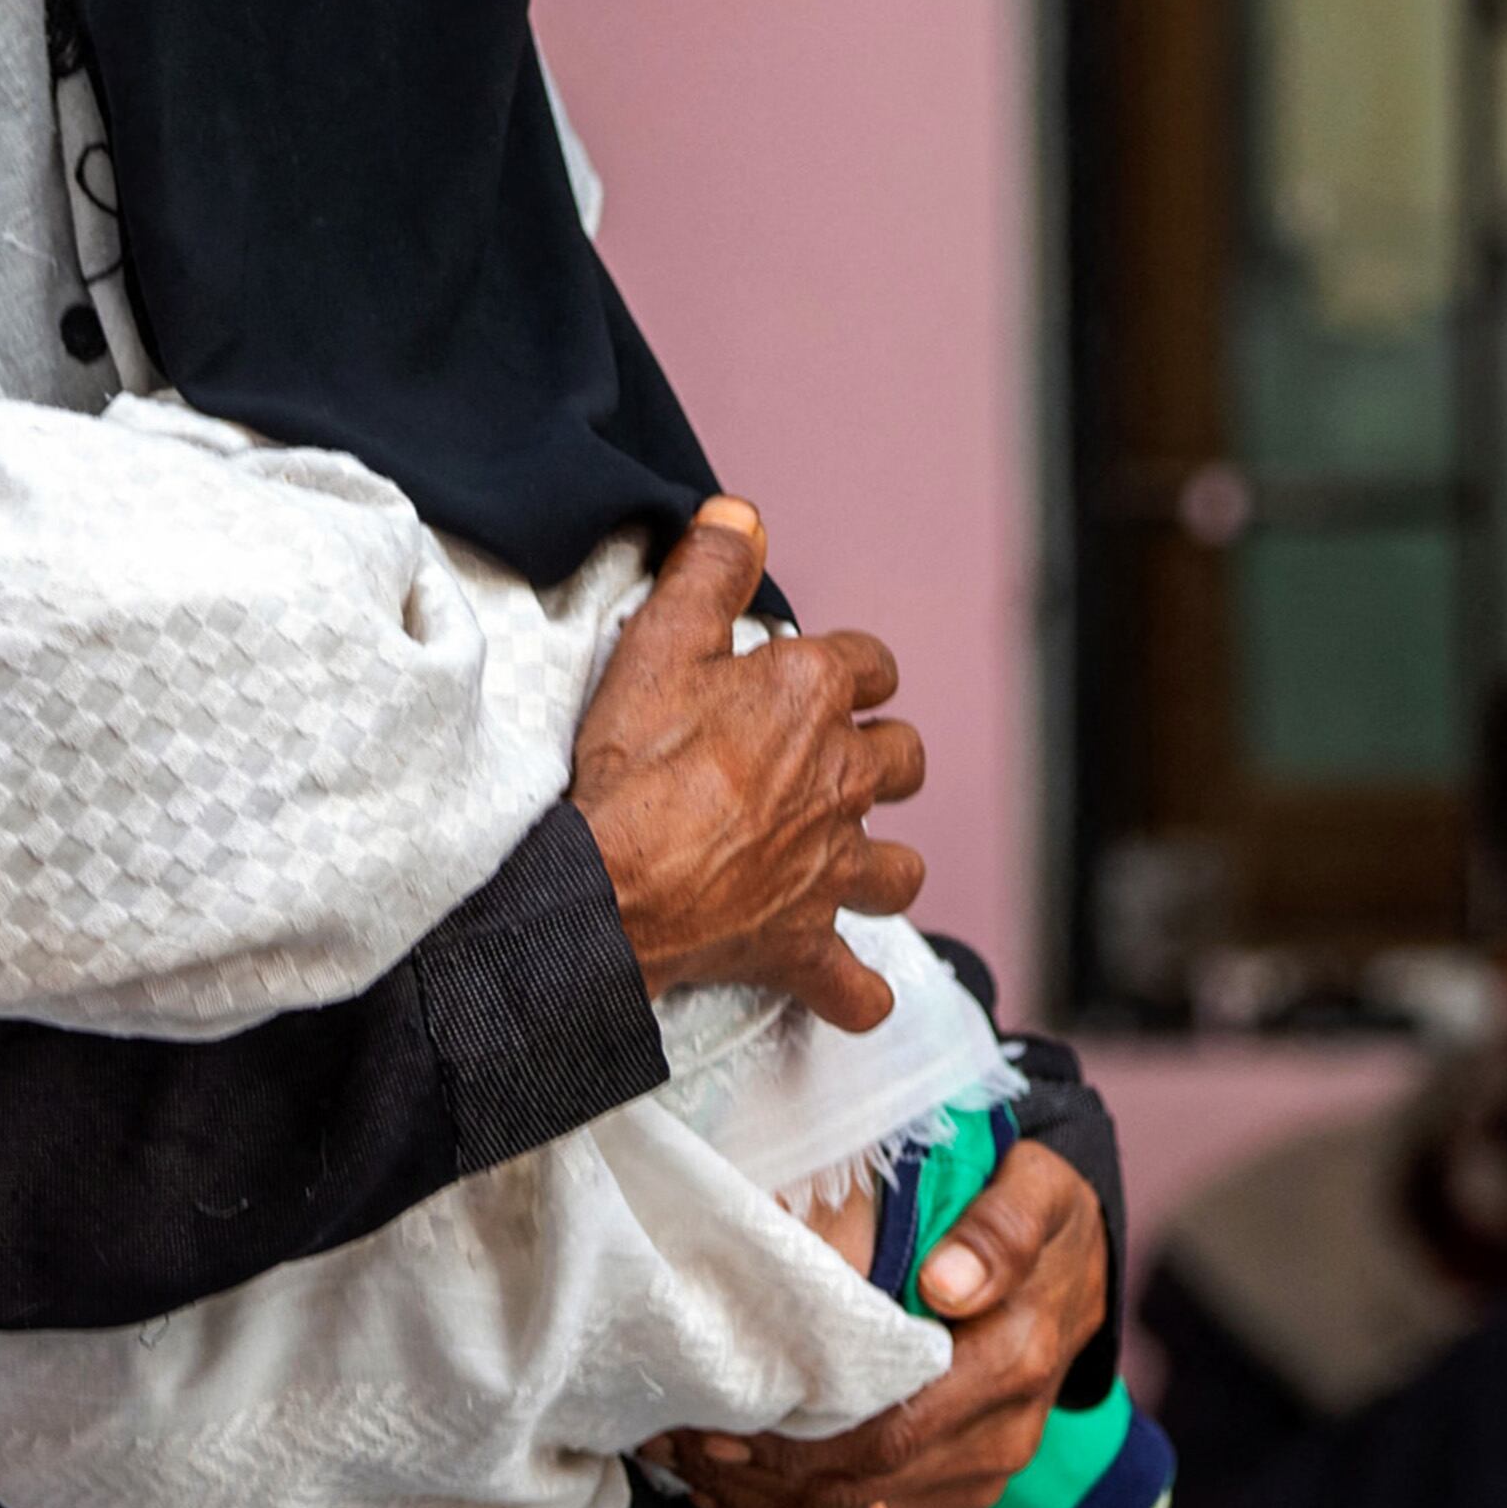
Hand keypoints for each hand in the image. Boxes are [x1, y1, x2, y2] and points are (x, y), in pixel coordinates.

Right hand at [569, 497, 926, 1030]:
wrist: (606, 885)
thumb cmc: (630, 763)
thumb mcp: (659, 639)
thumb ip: (708, 570)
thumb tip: (744, 514)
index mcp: (814, 699)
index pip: (871, 667)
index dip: (849, 670)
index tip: (814, 677)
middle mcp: (841, 781)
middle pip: (901, 760)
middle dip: (878, 759)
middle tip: (832, 764)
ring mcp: (828, 869)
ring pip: (898, 868)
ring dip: (882, 865)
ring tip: (853, 864)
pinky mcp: (801, 943)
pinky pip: (852, 985)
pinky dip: (856, 992)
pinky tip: (854, 993)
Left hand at [654, 1138, 1109, 1507]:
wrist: (1080, 1272)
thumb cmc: (1039, 1216)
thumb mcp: (1035, 1190)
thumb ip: (1000, 1228)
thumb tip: (947, 1282)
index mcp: (1014, 1360)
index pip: (889, 1431)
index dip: (792, 1442)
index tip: (713, 1421)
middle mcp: (1001, 1436)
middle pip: (860, 1488)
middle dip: (755, 1477)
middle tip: (672, 1441)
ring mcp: (982, 1476)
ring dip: (761, 1507)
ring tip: (685, 1465)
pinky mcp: (960, 1496)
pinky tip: (733, 1492)